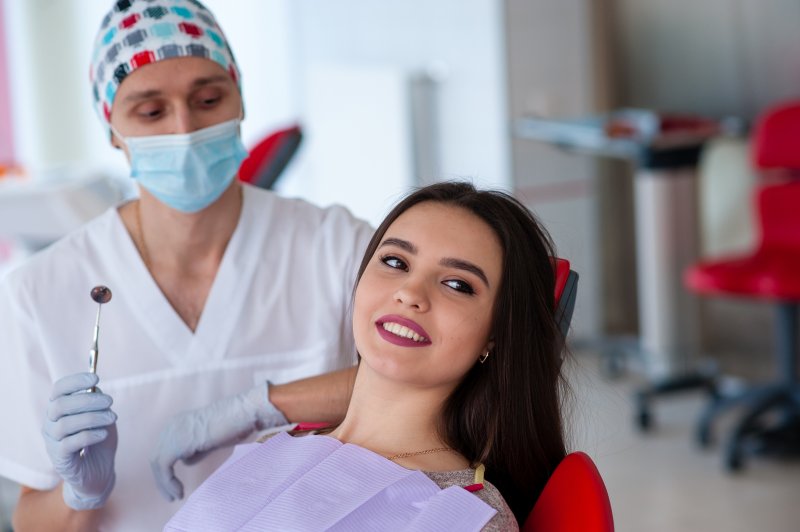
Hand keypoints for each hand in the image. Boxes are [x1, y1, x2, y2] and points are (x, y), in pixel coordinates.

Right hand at [42, 373, 117, 509]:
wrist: (100, 472)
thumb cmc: (99, 440)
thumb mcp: (103, 417)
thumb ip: (98, 403)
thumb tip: (95, 388)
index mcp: (59, 410)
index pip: (59, 389)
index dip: (75, 381)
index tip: (95, 378)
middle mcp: (50, 424)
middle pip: (61, 405)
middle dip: (88, 400)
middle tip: (110, 402)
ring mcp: (52, 442)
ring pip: (65, 424)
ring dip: (93, 418)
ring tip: (112, 419)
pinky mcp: (59, 459)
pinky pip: (69, 443)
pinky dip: (89, 435)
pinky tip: (102, 434)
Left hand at [150, 381, 287, 500]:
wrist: (241, 413)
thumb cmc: (233, 424)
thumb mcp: (209, 439)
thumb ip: (195, 449)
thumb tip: (186, 461)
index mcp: (177, 423)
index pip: (162, 450)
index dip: (165, 470)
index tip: (175, 486)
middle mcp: (171, 426)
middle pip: (156, 457)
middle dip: (162, 479)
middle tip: (173, 495)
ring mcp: (173, 432)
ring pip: (157, 463)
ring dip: (165, 484)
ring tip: (176, 496)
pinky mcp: (178, 442)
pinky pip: (164, 466)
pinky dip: (168, 482)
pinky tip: (178, 491)